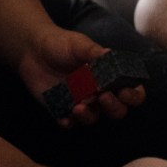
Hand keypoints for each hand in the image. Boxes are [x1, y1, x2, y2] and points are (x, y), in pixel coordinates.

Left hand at [16, 26, 146, 126]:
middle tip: (103, 97)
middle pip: (117, 109)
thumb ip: (95, 53)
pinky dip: (68, 122)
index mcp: (109, 76)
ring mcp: (81, 102)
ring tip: (78, 106)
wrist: (33, 49)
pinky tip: (64, 118)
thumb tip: (110, 55)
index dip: (133, 95)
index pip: (131, 91)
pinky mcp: (62, 109)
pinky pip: (69, 123)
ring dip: (89, 115)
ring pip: (93, 117)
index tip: (124, 91)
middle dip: (114, 107)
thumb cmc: (61, 44)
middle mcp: (98, 92)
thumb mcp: (80, 44)